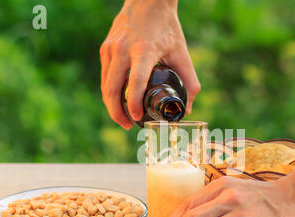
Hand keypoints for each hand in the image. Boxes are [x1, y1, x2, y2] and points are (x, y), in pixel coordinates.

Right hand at [100, 0, 200, 128]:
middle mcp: (123, 50)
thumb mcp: (182, 52)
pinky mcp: (105, 49)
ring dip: (112, 106)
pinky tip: (119, 102)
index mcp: (144, 51)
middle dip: (118, 112)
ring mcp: (111, 49)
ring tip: (123, 119)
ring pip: (105, 85)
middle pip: (112, 89)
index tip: (137, 119)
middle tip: (128, 126)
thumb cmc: (166, 27)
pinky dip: (110, 92)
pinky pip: (105, 76)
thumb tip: (187, 108)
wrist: (148, 1)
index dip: (134, 104)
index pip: (135, 82)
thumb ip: (190, 81)